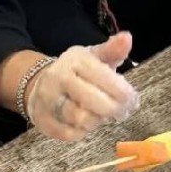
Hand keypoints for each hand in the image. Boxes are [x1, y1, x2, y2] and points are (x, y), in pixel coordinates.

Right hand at [24, 32, 139, 141]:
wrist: (38, 84)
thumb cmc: (74, 72)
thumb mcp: (93, 57)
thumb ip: (112, 50)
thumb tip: (127, 38)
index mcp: (75, 60)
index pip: (106, 78)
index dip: (125, 93)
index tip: (132, 99)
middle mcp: (59, 77)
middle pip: (97, 102)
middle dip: (115, 110)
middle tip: (122, 112)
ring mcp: (48, 100)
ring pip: (83, 120)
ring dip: (99, 120)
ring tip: (103, 115)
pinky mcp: (43, 120)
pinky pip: (71, 134)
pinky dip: (83, 132)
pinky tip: (86, 123)